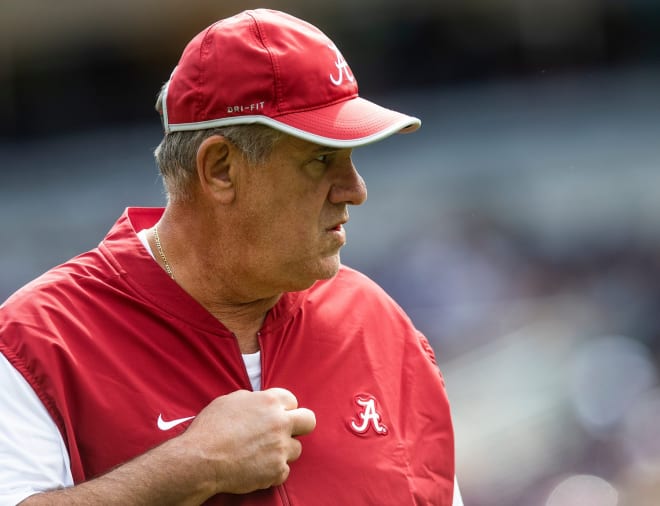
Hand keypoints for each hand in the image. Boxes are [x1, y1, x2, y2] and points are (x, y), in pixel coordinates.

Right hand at [178, 388, 315, 494]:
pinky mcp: (277, 470)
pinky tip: (256, 468)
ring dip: (283, 451)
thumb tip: (259, 403)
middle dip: (300, 426)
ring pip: (297, 449)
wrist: (201, 459)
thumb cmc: (210, 429)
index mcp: (269, 402)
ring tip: (262, 454)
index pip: (293, 401)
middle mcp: (280, 423)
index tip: (276, 416)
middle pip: (309, 421)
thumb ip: (253, 400)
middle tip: (285, 433)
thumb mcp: (230, 400)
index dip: (284, 409)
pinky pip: (284, 471)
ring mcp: (280, 448)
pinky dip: (272, 471)